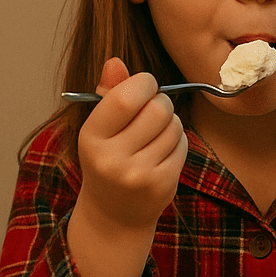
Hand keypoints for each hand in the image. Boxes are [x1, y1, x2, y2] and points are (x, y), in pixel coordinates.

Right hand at [75, 58, 186, 231]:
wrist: (114, 213)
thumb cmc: (108, 160)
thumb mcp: (99, 129)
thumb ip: (109, 94)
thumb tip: (116, 62)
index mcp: (91, 137)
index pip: (126, 98)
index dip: (144, 84)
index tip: (145, 85)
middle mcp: (113, 158)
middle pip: (158, 109)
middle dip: (161, 103)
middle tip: (152, 113)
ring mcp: (139, 174)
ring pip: (174, 126)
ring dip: (170, 124)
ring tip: (154, 136)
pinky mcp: (162, 184)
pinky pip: (183, 145)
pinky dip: (177, 142)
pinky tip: (162, 153)